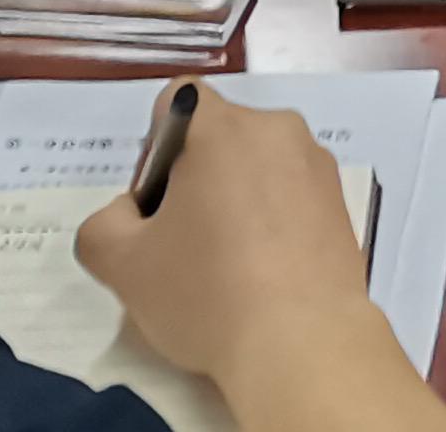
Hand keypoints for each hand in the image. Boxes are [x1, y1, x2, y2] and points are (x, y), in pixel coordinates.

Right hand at [79, 87, 445, 429]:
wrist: (303, 343)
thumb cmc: (208, 293)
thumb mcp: (122, 265)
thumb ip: (104, 224)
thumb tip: (129, 215)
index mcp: (224, 128)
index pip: (178, 102)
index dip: (155, 150)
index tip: (157, 206)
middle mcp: (278, 130)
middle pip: (219, 138)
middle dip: (194, 181)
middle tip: (183, 245)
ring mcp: (318, 166)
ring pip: (257, 169)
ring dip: (235, 202)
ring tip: (226, 268)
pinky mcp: (341, 204)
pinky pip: (291, 197)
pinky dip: (272, 223)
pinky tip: (263, 276)